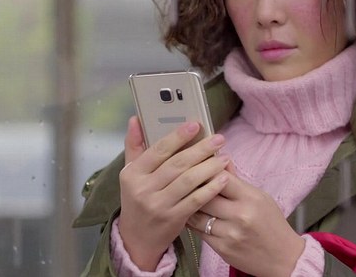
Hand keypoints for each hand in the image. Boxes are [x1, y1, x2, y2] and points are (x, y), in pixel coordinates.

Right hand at [118, 116, 229, 270]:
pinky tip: (224, 178)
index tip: (196, 124)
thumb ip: (135, 145)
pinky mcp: (173, 219)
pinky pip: (196, 200)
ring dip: (210, 167)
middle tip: (219, 139)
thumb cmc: (137, 199)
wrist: (136, 238)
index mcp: (133, 174)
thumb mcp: (130, 173)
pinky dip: (211, 188)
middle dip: (201, 150)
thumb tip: (136, 118)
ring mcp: (158, 205)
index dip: (178, 136)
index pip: (158, 150)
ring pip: (188, 181)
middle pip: (177, 164)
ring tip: (225, 157)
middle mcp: (144, 189)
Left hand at [188, 166, 305, 276]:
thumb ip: (238, 182)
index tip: (199, 166)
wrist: (283, 258)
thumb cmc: (272, 225)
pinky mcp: (222, 249)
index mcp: (251, 198)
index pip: (221, 177)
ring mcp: (230, 234)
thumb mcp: (261, 197)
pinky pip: (199, 232)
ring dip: (189, 206)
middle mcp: (240, 215)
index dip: (207, 170)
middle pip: (205, 195)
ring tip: (185, 198)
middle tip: (184, 181)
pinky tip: (191, 216)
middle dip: (194, 187)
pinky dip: (194, 223)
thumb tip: (221, 161)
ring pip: (197, 215)